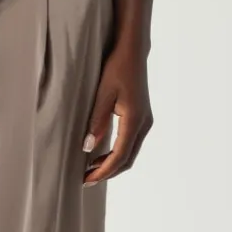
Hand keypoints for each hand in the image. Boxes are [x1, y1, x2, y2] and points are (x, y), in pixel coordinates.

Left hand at [82, 43, 152, 185]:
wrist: (132, 51)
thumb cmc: (116, 68)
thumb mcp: (102, 93)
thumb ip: (96, 121)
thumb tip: (87, 148)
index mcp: (135, 120)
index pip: (120, 156)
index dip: (104, 171)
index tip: (87, 180)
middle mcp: (143, 124)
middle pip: (128, 159)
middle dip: (108, 172)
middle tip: (86, 180)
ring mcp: (145, 121)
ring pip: (130, 153)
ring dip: (112, 164)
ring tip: (91, 169)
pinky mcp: (141, 117)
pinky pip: (131, 143)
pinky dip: (117, 154)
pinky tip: (102, 154)